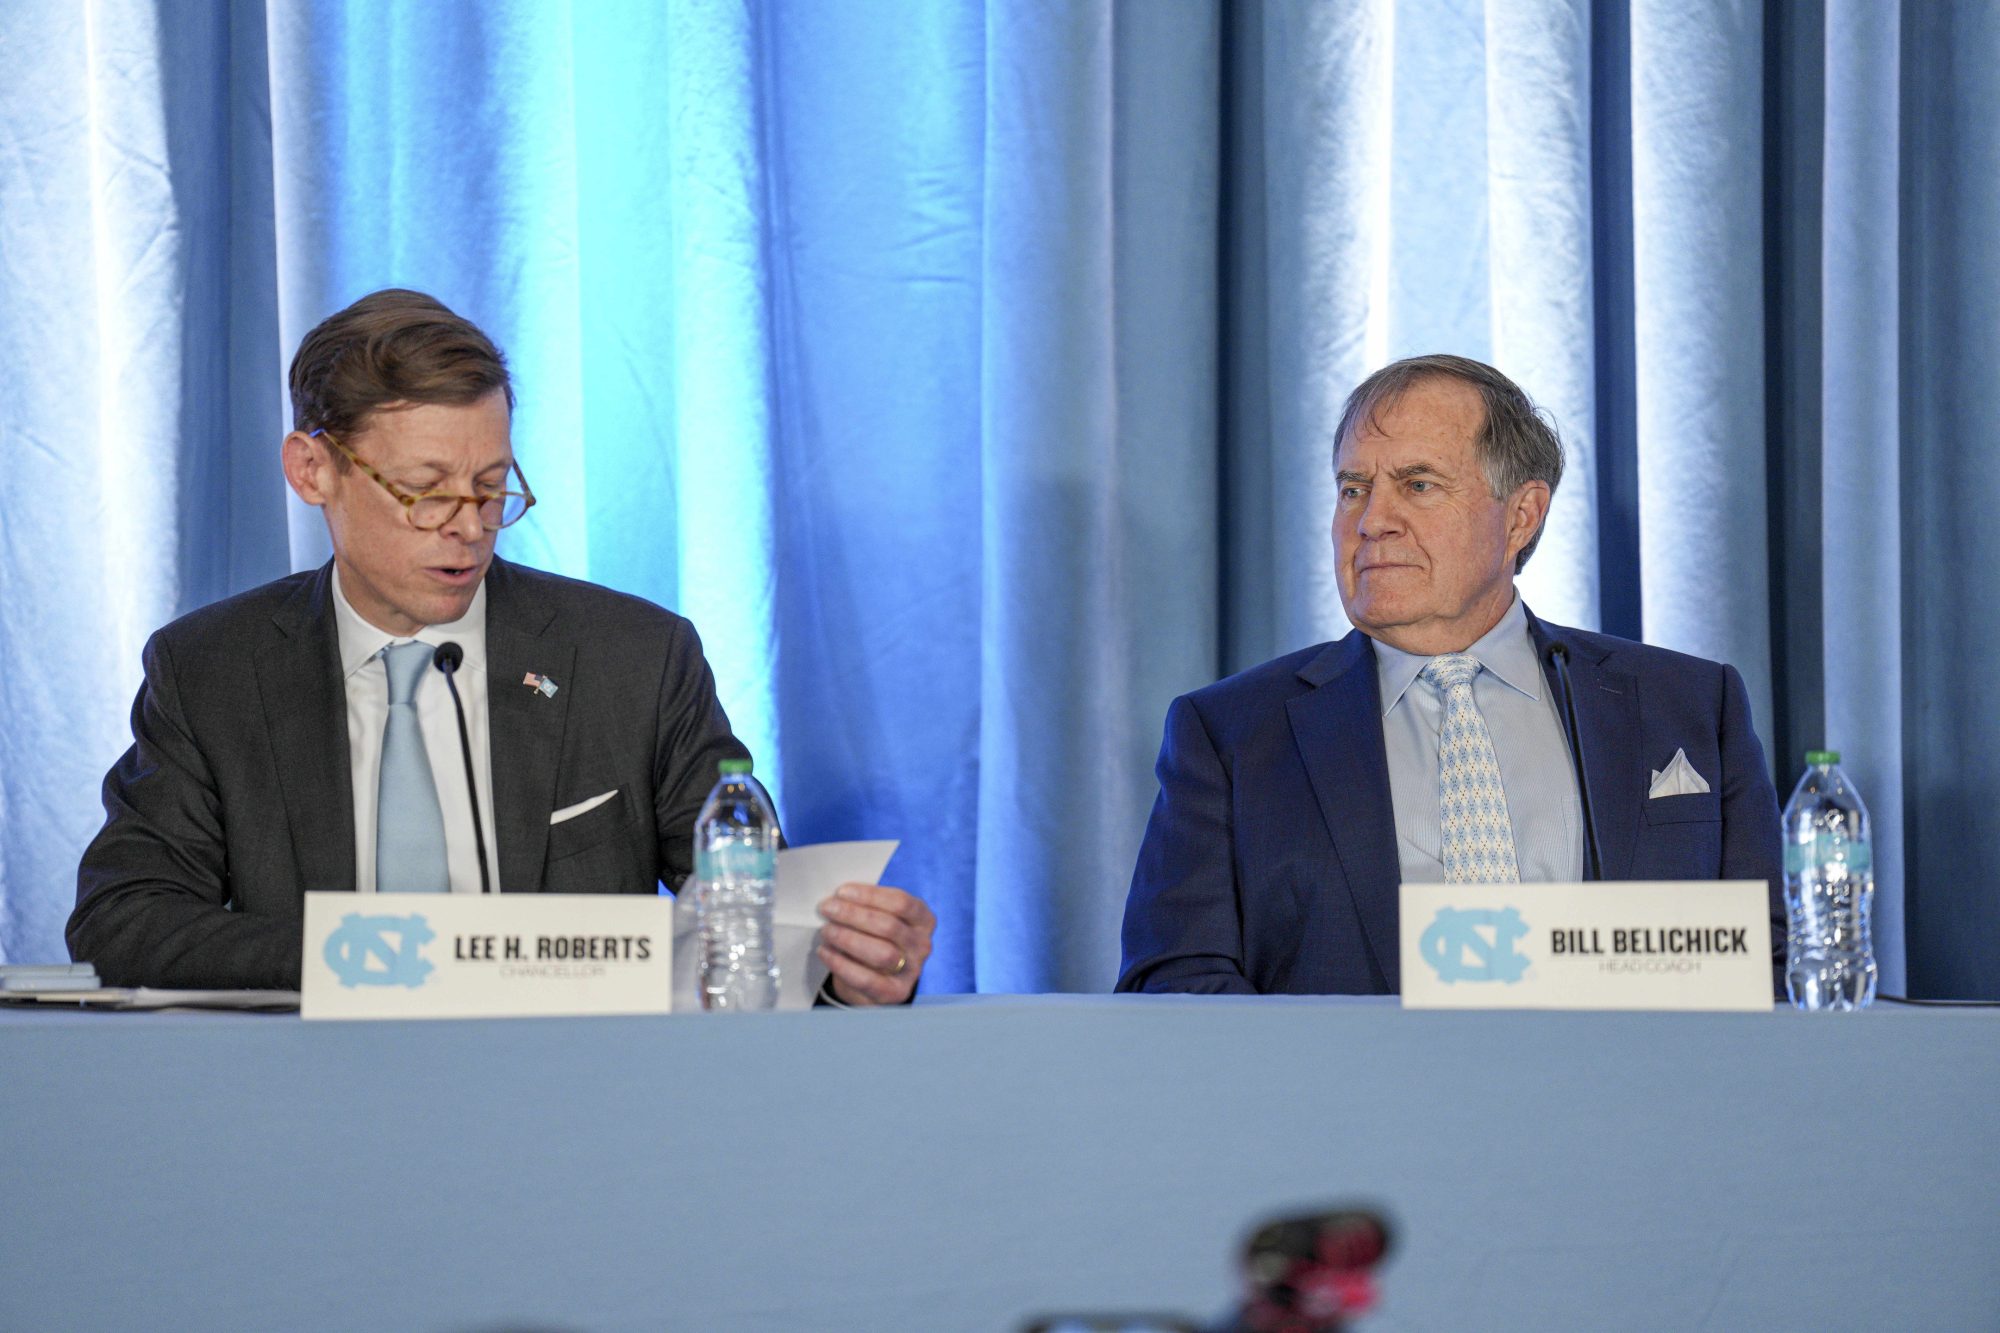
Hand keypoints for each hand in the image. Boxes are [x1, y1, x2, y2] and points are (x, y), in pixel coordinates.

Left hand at [815, 882, 933, 1005]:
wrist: (876, 979)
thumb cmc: (876, 938)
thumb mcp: (879, 917)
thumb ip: (866, 906)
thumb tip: (837, 899)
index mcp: (923, 920)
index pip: (901, 903)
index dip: (870, 896)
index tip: (841, 892)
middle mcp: (922, 945)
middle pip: (889, 926)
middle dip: (853, 915)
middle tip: (827, 909)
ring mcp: (911, 971)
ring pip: (881, 953)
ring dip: (848, 939)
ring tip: (826, 931)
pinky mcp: (894, 993)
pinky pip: (866, 979)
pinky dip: (841, 964)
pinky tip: (824, 951)